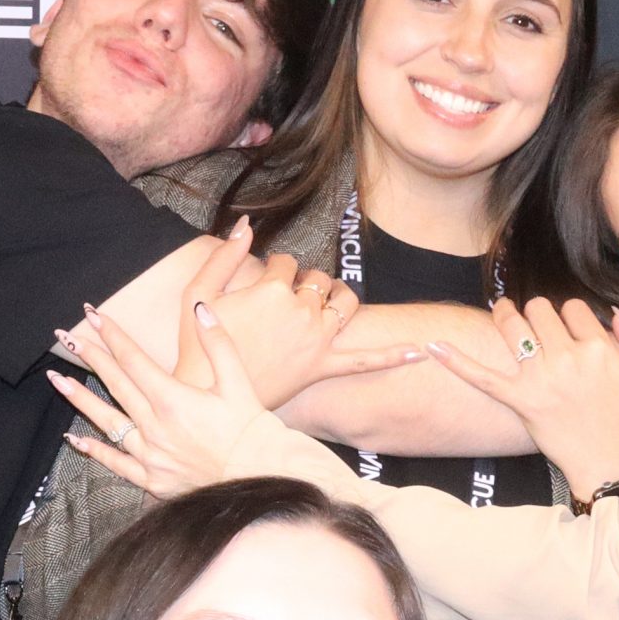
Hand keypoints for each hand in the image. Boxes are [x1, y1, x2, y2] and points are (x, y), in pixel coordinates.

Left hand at [50, 302, 267, 496]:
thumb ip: (217, 342)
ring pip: (107, 421)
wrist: (263, 474)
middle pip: (115, 384)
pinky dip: (95, 451)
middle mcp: (155, 426)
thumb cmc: (252, 428)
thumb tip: (200, 307)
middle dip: (90, 356)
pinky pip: (117, 463)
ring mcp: (151, 454)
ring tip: (57, 379)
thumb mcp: (238, 380)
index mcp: (173, 399)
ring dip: (80, 398)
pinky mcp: (153, 478)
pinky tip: (74, 439)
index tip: (93, 315)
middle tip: (66, 336)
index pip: (133, 359)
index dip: (111, 334)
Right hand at [179, 233, 416, 406]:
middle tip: (285, 302)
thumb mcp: (198, 292)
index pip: (285, 262)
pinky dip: (393, 356)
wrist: (208, 396)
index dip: (273, 271)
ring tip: (327, 303)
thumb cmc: (197, 344)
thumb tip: (247, 223)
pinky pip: (364, 360)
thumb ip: (223, 254)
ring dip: (340, 298)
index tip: (262, 287)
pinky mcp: (323, 366)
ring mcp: (317, 339)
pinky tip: (420, 351)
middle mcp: (302, 310)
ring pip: (344, 304)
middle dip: (304, 284)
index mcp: (272, 288)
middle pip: (317, 281)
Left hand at [425, 298, 618, 489]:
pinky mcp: (521, 401)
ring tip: (503, 312)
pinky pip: (482, 377)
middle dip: (540, 312)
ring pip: (515, 326)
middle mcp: (568, 358)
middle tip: (539, 323)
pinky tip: (432, 345)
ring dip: (506, 314)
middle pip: (542, 311)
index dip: (572, 315)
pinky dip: (456, 361)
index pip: (575, 309)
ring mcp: (541, 379)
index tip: (571, 329)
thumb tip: (615, 316)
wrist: (610, 466)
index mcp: (600, 349)